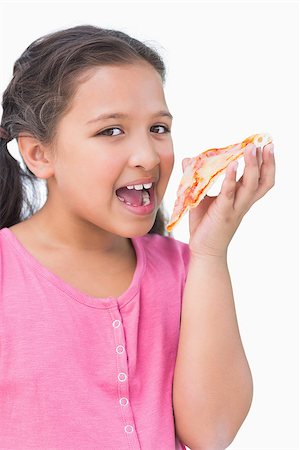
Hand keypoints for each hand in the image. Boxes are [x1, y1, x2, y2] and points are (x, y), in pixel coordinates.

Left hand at [183, 142, 275, 257]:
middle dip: (267, 161)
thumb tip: (188, 160)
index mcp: (242, 198)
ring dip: (253, 165)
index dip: (266, 163)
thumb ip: (198, 179)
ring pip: (251, 185)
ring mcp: (235, 208)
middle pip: (263, 180)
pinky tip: (232, 165)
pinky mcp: (223, 213)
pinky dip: (232, 179)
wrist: (204, 249)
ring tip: (251, 148)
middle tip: (266, 143)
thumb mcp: (202, 198)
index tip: (266, 145)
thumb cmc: (205, 224)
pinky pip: (230, 193)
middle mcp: (243, 203)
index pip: (260, 178)